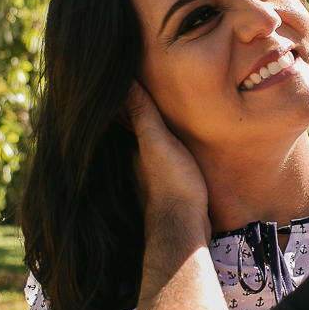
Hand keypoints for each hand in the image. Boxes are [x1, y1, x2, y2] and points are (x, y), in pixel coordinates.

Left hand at [125, 81, 209, 225]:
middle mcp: (136, 163)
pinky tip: (176, 149)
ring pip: (148, 150)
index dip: (128, 100)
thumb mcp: (158, 142)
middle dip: (137, 116)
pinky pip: (163, 163)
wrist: (185, 229)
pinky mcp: (166, 190)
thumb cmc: (172, 183)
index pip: (126, 118)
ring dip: (152, 135)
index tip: (127, 80)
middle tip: (144, 93)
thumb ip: (142, 115)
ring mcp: (150, 178)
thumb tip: (123, 83)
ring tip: (161, 116)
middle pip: (136, 134)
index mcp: (133, 148)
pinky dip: (165, 152)